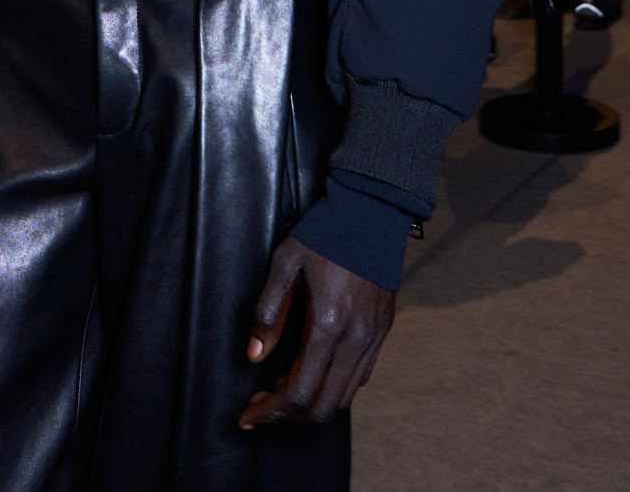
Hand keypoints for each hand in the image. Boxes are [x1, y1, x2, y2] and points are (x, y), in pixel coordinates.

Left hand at [238, 236, 396, 429]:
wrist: (373, 212)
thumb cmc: (326, 233)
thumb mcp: (285, 263)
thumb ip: (268, 311)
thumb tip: (254, 355)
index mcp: (329, 325)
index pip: (298, 392)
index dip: (270, 413)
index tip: (248, 418)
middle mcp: (355, 339)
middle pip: (322, 406)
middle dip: (288, 416)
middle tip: (262, 405)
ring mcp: (373, 337)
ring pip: (343, 397)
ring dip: (311, 404)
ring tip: (283, 388)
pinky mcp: (382, 331)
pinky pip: (360, 377)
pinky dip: (333, 388)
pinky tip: (314, 372)